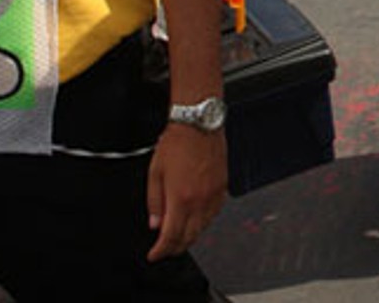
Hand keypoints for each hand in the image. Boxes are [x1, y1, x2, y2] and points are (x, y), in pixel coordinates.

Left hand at [145, 123, 227, 259]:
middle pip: (189, 237)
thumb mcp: (155, 173)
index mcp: (181, 198)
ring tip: (180, 238)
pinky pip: (215, 213)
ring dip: (190, 237)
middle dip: (175, 247)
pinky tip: (197, 220)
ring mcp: (214, 194)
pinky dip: (204, 222)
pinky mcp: (223, 187)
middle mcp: (200, 200)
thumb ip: (155, 202)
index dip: (161, 250)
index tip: (155, 254)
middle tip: (165, 249)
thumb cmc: (176, 143)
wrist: (199, 124)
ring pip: (204, 227)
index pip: (171, 236)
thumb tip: (155, 223)